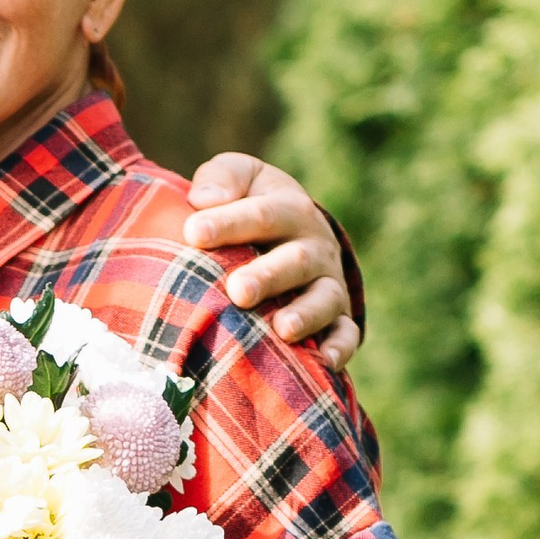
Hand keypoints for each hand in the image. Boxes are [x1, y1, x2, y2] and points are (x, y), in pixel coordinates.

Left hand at [183, 154, 360, 370]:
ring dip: (306, 314)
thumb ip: (223, 176)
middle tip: (237, 290)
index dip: (228, 223)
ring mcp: (328, 283)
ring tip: (283, 329)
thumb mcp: (241, 178)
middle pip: (295, 261)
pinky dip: (339, 347)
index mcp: (288, 209)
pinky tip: (324, 362)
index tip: (193, 233)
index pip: (261, 214)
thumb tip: (205, 198)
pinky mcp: (337, 317)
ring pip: (324, 299)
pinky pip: (346, 334)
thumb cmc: (252, 205)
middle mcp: (313, 247)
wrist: (297, 229)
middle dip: (268, 277)